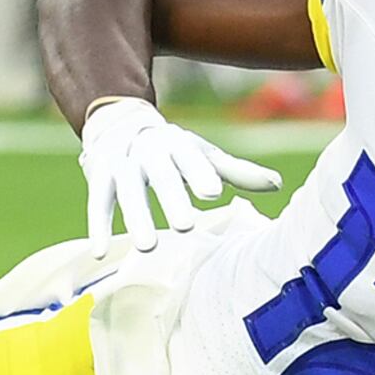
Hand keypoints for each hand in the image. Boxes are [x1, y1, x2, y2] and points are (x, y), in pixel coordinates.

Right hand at [76, 96, 283, 248]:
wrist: (119, 122)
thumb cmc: (172, 149)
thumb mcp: (202, 154)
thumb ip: (235, 171)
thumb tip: (276, 184)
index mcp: (179, 144)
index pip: (191, 157)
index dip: (200, 173)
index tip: (212, 192)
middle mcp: (149, 151)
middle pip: (160, 174)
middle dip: (171, 197)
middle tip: (185, 226)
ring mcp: (122, 163)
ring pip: (127, 190)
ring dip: (136, 217)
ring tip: (148, 247)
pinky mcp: (99, 177)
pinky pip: (97, 202)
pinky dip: (98, 226)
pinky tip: (100, 252)